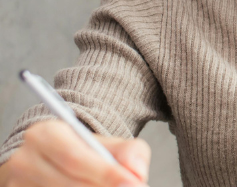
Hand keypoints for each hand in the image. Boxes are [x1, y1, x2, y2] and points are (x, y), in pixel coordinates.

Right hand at [0, 120, 149, 186]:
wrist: (52, 160)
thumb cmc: (83, 152)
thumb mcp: (107, 143)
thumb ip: (129, 152)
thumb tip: (137, 173)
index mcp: (45, 135)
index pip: (75, 157)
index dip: (106, 173)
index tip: (134, 184)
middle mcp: (25, 160)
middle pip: (69, 183)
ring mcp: (19, 183)